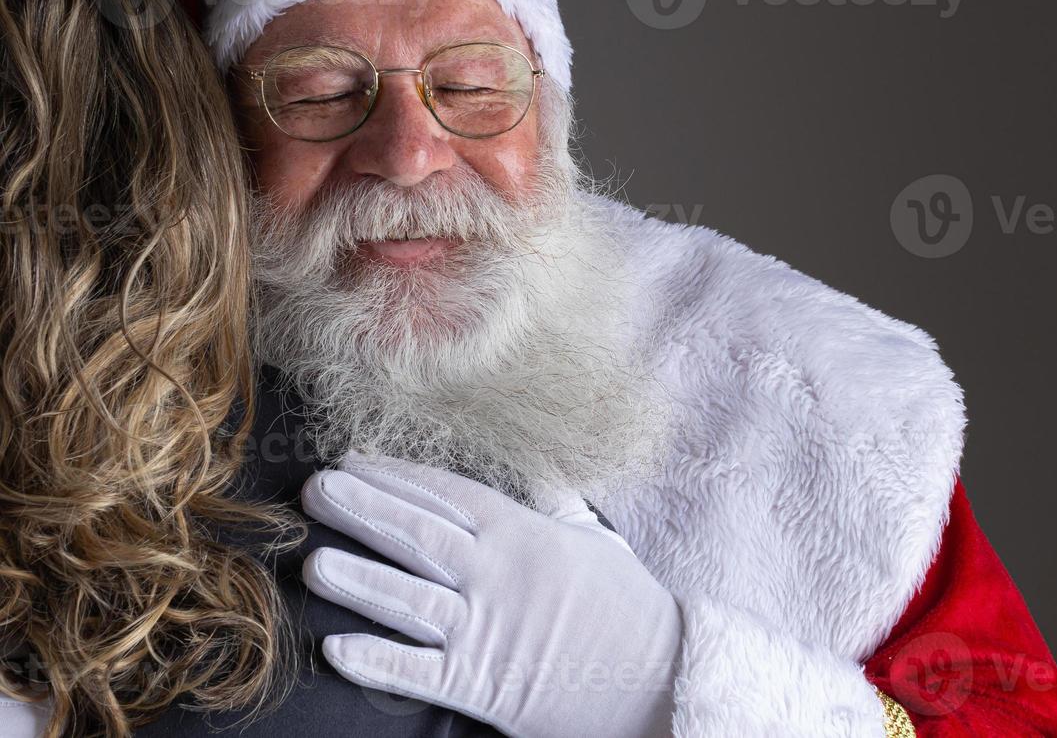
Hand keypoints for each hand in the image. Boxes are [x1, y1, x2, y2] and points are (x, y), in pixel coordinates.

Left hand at [300, 452, 681, 737]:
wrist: (657, 676)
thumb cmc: (628, 607)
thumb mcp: (596, 541)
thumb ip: (557, 504)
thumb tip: (539, 470)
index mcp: (523, 534)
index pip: (447, 495)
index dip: (396, 477)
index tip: (355, 461)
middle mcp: (497, 576)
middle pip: (415, 535)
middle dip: (361, 510)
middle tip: (314, 490)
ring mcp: (486, 629)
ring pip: (406, 597)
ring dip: (355, 579)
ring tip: (311, 562)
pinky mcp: (482, 684)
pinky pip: (418, 671)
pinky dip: (376, 660)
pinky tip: (337, 647)